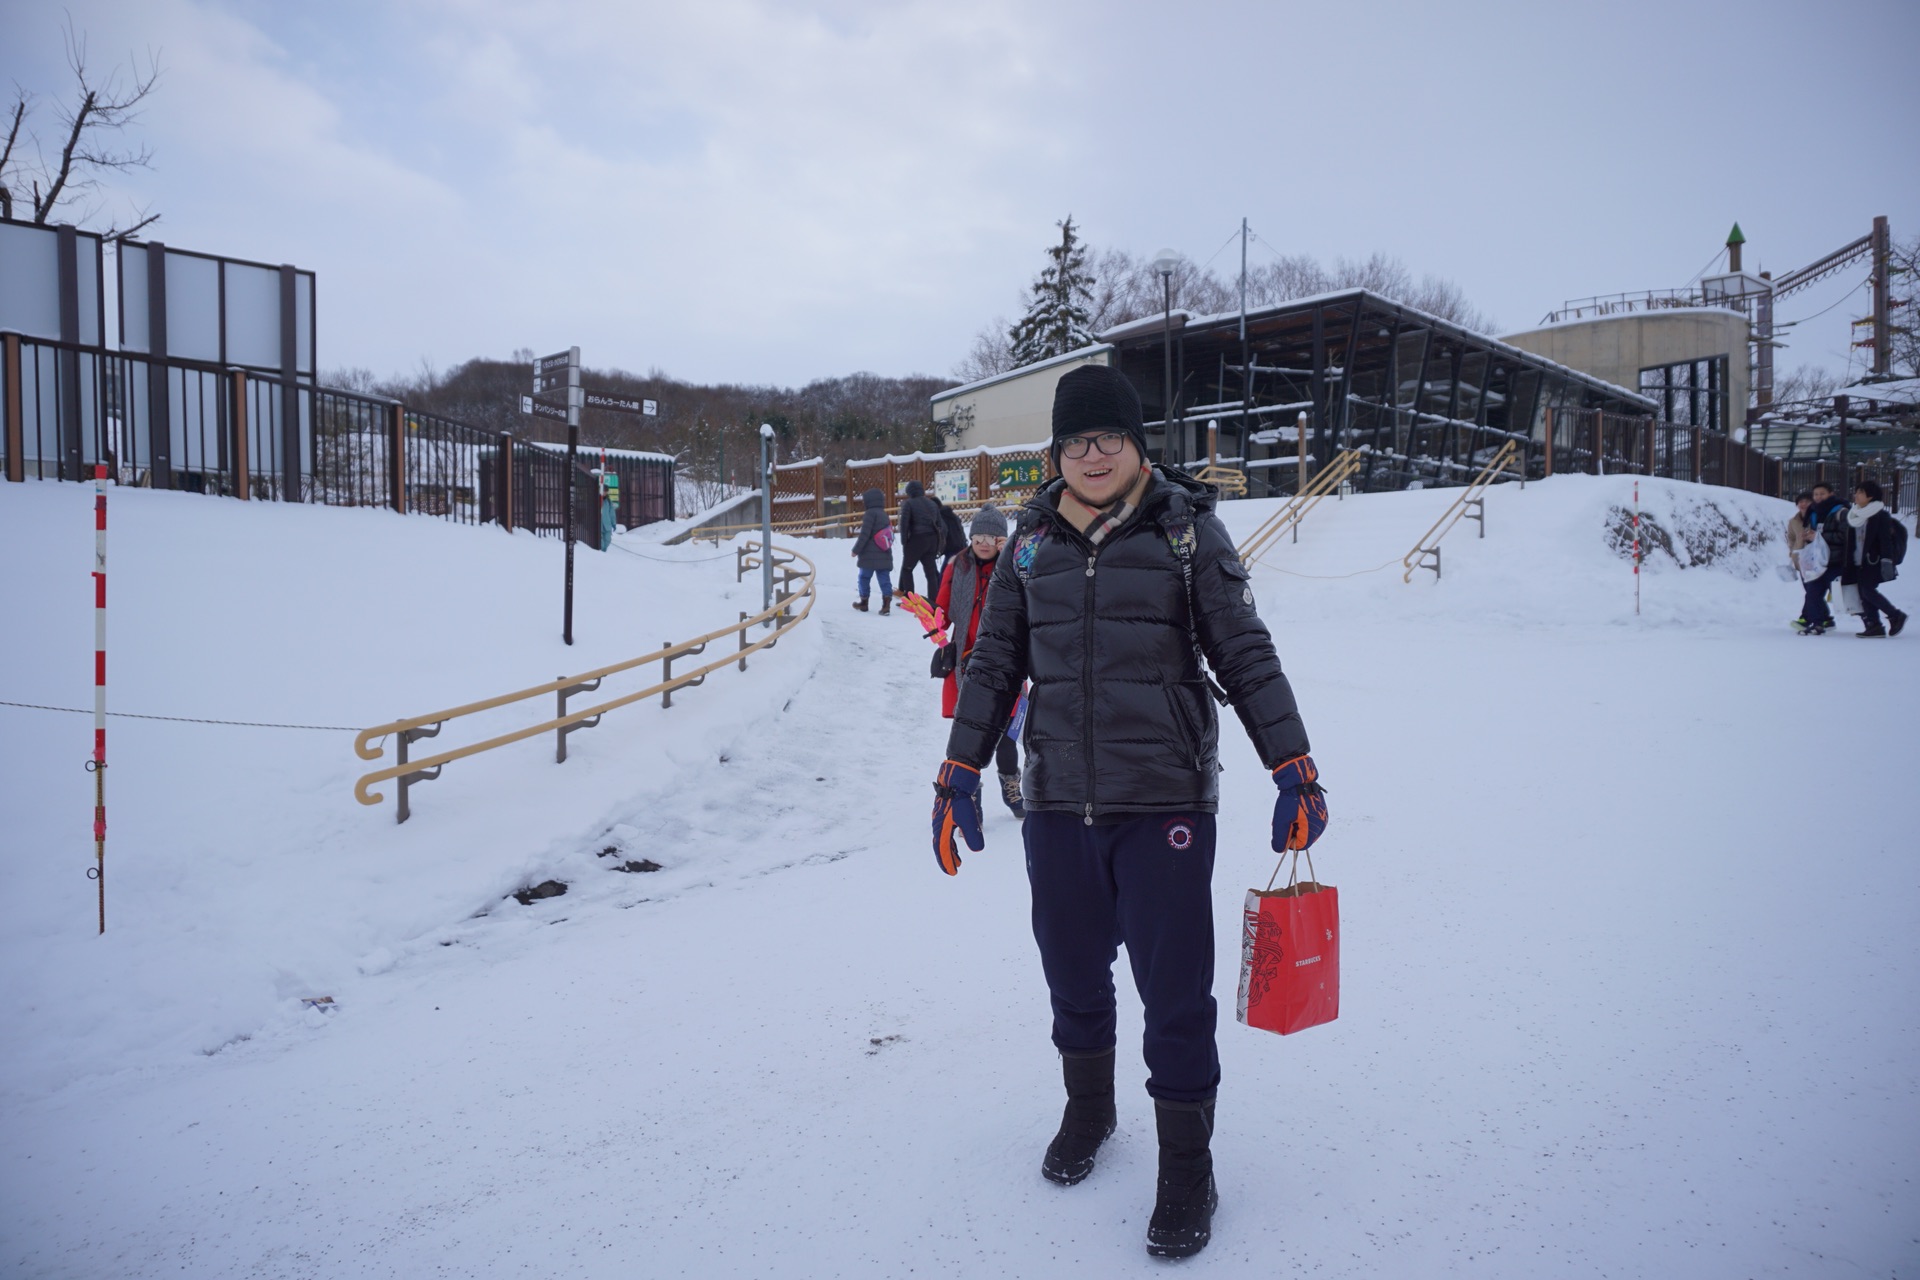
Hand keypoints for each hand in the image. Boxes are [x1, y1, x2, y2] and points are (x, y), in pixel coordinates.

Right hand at [932, 759, 984, 874]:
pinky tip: (958, 840)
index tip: (953, 873)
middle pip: (941, 846)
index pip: (942, 849)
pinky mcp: (946, 813)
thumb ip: (973, 834)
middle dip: (947, 858)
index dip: (947, 862)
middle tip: (954, 869)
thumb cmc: (960, 799)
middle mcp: (938, 824)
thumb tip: (977, 850)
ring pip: (944, 839)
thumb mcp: (969, 818)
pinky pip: (947, 831)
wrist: (955, 780)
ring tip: (959, 860)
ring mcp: (941, 818)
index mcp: (942, 828)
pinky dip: (952, 840)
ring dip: (951, 850)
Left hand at [1271, 754, 1327, 851]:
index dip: (1289, 840)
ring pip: (1305, 829)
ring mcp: (1322, 817)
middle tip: (1283, 819)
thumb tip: (1279, 850)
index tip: (1282, 828)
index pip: (1301, 845)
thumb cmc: (1291, 799)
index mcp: (1314, 829)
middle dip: (1291, 831)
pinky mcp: (1320, 810)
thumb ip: (1280, 837)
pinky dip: (1299, 818)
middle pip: (1303, 837)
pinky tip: (1293, 809)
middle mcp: (1322, 825)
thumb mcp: (1282, 819)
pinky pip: (1309, 821)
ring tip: (1287, 813)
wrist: (1299, 778)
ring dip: (1294, 824)